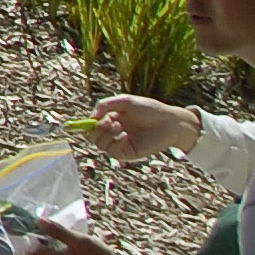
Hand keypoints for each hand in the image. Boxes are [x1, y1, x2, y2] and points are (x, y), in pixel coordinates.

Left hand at [20, 222, 114, 254]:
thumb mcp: (79, 240)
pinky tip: (59, 244)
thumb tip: (38, 221)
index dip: (28, 235)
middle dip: (35, 240)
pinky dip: (48, 253)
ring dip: (42, 246)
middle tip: (45, 226)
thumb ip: (58, 231)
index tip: (33, 224)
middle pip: (32, 253)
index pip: (28, 249)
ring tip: (53, 234)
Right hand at [83, 97, 201, 162]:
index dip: (84, 124)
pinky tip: (126, 135)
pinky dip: (116, 142)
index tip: (86, 121)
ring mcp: (119, 143)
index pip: (90, 125)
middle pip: (91, 137)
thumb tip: (91, 117)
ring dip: (105, 134)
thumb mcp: (124, 101)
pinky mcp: (128, 153)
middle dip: (95, 129)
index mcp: (110, 119)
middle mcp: (112, 132)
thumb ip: (105, 105)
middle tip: (107, 121)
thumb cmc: (149, 109)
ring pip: (99, 144)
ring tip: (119, 126)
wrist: (169, 122)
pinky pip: (112, 151)